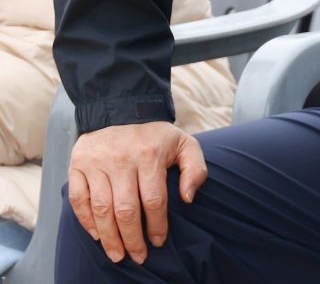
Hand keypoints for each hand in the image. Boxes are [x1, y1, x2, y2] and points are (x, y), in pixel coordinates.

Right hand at [67, 121, 206, 264]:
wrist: (121, 108)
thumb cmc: (157, 135)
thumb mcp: (185, 144)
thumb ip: (195, 169)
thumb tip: (188, 198)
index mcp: (149, 155)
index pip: (154, 200)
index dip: (157, 225)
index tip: (159, 241)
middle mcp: (121, 160)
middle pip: (126, 210)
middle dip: (132, 239)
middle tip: (138, 256)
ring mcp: (96, 163)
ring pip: (101, 209)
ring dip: (109, 237)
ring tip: (117, 255)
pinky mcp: (78, 165)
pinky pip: (79, 199)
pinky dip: (86, 220)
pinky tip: (97, 235)